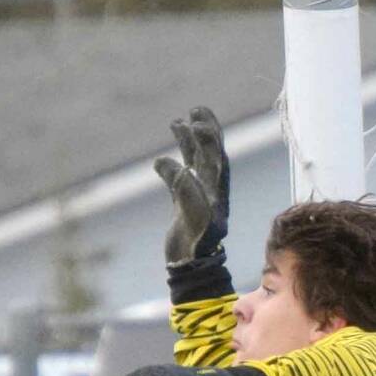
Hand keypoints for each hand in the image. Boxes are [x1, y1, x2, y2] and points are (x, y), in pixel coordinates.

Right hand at [155, 106, 228, 266]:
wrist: (192, 266)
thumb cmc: (198, 243)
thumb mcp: (195, 216)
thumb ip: (186, 189)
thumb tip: (173, 166)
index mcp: (217, 188)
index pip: (215, 155)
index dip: (208, 137)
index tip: (196, 122)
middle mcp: (210, 188)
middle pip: (209, 152)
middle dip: (204, 130)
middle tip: (196, 109)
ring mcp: (197, 195)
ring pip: (193, 162)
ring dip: (187, 143)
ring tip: (177, 122)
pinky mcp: (183, 205)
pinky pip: (178, 179)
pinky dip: (170, 168)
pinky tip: (159, 161)